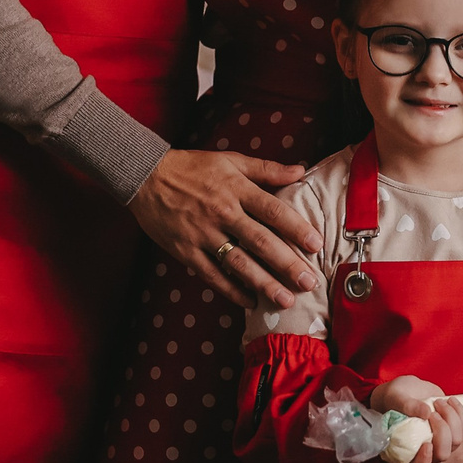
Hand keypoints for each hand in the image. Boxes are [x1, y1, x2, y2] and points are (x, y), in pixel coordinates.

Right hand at [125, 149, 315, 308]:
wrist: (146, 176)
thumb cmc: (193, 167)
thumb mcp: (230, 160)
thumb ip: (266, 169)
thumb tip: (300, 170)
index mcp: (236, 188)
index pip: (272, 210)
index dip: (296, 228)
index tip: (316, 244)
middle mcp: (222, 212)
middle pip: (260, 241)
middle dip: (286, 264)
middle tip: (309, 282)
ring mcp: (203, 234)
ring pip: (238, 263)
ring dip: (264, 284)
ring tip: (286, 300)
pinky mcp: (186, 251)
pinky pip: (212, 275)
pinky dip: (231, 290)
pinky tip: (249, 302)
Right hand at [369, 378, 462, 462]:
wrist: (408, 390)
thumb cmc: (394, 398)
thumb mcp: (394, 398)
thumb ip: (406, 406)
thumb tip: (426, 413)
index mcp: (404, 451)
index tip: (426, 445)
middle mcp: (424, 452)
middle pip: (442, 455)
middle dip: (442, 433)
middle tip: (432, 412)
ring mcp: (441, 443)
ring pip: (457, 441)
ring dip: (451, 419)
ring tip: (438, 402)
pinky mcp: (453, 432)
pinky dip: (460, 413)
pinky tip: (450, 400)